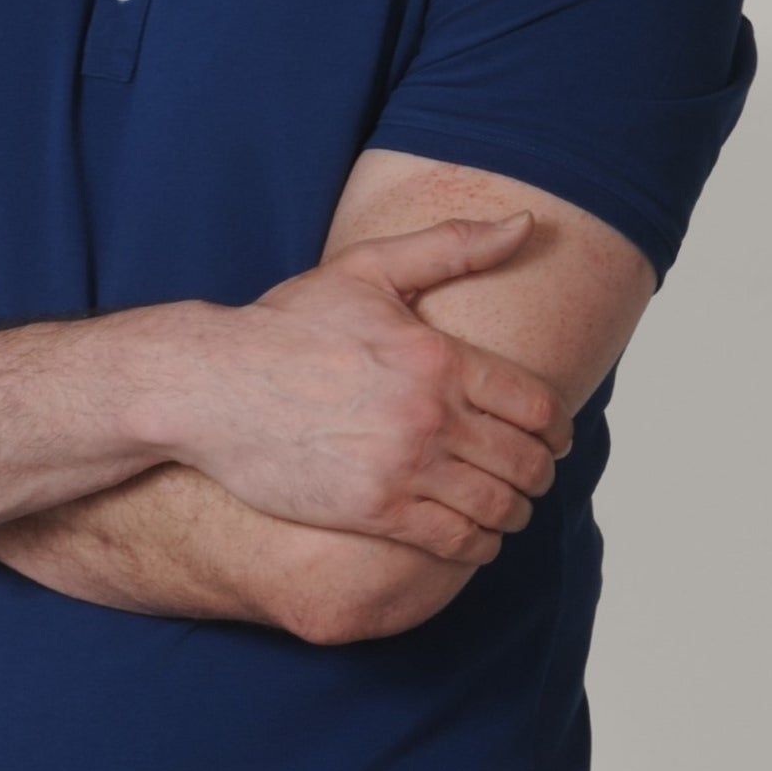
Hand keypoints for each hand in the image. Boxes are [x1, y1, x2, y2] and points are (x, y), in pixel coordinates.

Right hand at [171, 213, 572, 562]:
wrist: (213, 386)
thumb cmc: (286, 327)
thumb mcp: (369, 269)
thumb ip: (453, 245)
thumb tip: (528, 224)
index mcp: (439, 357)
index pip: (536, 406)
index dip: (558, 429)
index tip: (555, 439)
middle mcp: (430, 415)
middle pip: (525, 460)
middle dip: (540, 474)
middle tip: (535, 477)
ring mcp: (403, 467)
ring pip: (497, 505)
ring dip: (515, 513)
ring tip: (509, 510)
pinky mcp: (374, 511)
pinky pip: (454, 540)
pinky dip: (479, 546)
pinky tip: (475, 538)